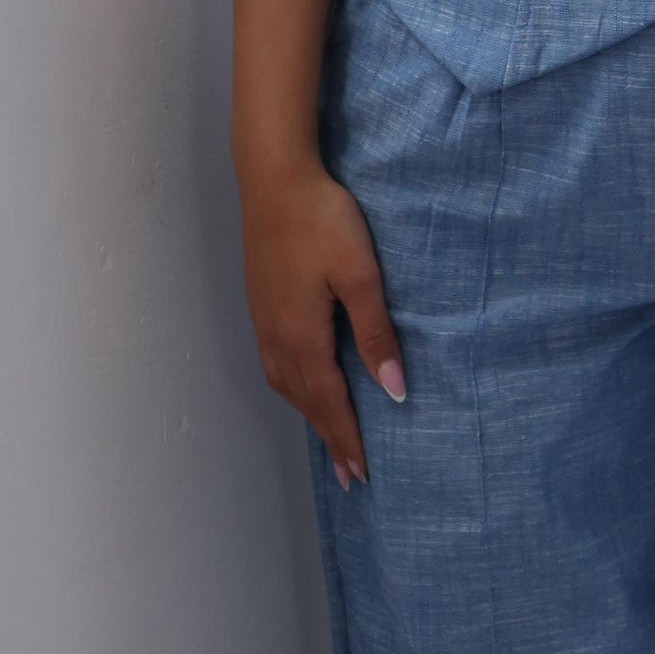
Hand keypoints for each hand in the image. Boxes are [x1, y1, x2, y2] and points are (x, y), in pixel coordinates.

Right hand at [240, 160, 405, 488]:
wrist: (274, 178)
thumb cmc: (323, 221)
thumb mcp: (360, 275)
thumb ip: (375, 333)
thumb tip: (394, 390)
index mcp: (303, 336)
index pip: (329, 402)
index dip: (347, 438)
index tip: (361, 474)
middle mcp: (277, 337)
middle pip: (304, 401)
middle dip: (329, 437)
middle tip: (349, 475)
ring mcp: (263, 320)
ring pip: (285, 384)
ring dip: (309, 415)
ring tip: (329, 437)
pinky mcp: (260, 303)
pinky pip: (275, 364)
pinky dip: (292, 388)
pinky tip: (301, 384)